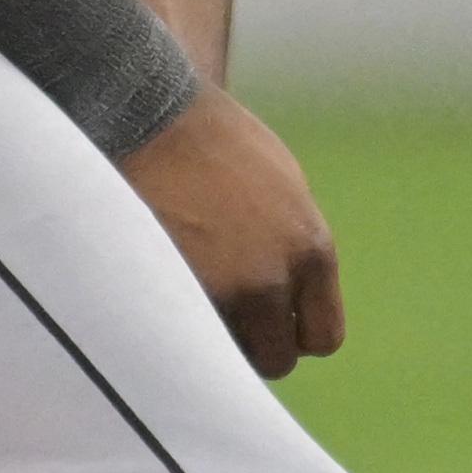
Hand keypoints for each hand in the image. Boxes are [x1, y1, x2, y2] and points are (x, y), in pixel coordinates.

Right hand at [116, 88, 343, 375]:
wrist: (149, 114)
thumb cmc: (213, 143)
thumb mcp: (283, 189)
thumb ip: (294, 248)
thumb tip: (294, 298)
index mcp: (310, 249)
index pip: (323, 336)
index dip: (293, 333)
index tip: (269, 320)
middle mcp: (272, 278)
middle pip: (277, 358)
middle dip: (251, 344)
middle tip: (221, 315)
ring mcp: (220, 291)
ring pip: (225, 357)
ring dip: (210, 340)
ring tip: (186, 298)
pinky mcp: (171, 293)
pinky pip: (182, 339)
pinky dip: (173, 326)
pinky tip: (159, 290)